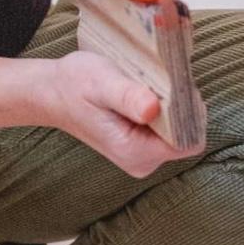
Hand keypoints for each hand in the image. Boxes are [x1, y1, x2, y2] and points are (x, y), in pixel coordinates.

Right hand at [44, 50, 205, 178]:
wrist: (54, 92)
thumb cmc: (75, 84)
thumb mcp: (101, 83)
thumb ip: (128, 97)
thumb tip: (152, 109)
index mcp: (135, 152)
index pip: (188, 140)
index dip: (189, 113)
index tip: (172, 88)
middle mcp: (141, 161)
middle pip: (186, 136)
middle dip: (180, 108)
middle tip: (155, 83)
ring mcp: (142, 156)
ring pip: (179, 131)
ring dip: (171, 107)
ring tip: (144, 87)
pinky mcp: (141, 146)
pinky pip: (167, 129)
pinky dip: (163, 110)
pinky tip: (142, 94)